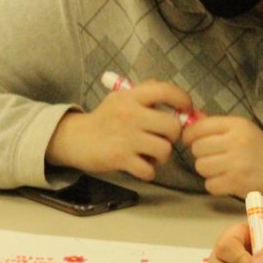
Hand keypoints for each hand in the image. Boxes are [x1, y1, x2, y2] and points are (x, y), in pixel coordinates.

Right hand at [45, 79, 193, 179]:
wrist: (75, 138)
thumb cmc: (106, 119)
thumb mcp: (123, 98)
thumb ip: (148, 95)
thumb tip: (182, 102)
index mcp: (131, 96)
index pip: (165, 90)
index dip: (183, 99)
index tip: (187, 109)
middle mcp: (130, 114)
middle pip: (172, 126)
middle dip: (173, 136)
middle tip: (163, 138)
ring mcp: (125, 137)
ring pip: (164, 149)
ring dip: (161, 156)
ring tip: (150, 154)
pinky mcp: (120, 158)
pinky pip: (149, 170)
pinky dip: (148, 171)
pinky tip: (140, 166)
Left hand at [181, 116, 262, 205]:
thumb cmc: (260, 151)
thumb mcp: (242, 131)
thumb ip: (215, 126)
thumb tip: (187, 118)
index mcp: (238, 124)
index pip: (200, 126)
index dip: (190, 135)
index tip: (192, 141)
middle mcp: (237, 141)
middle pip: (197, 148)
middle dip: (201, 154)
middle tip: (214, 157)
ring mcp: (236, 163)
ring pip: (201, 167)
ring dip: (207, 171)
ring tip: (222, 170)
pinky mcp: (236, 182)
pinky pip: (209, 184)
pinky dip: (215, 185)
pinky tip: (227, 181)